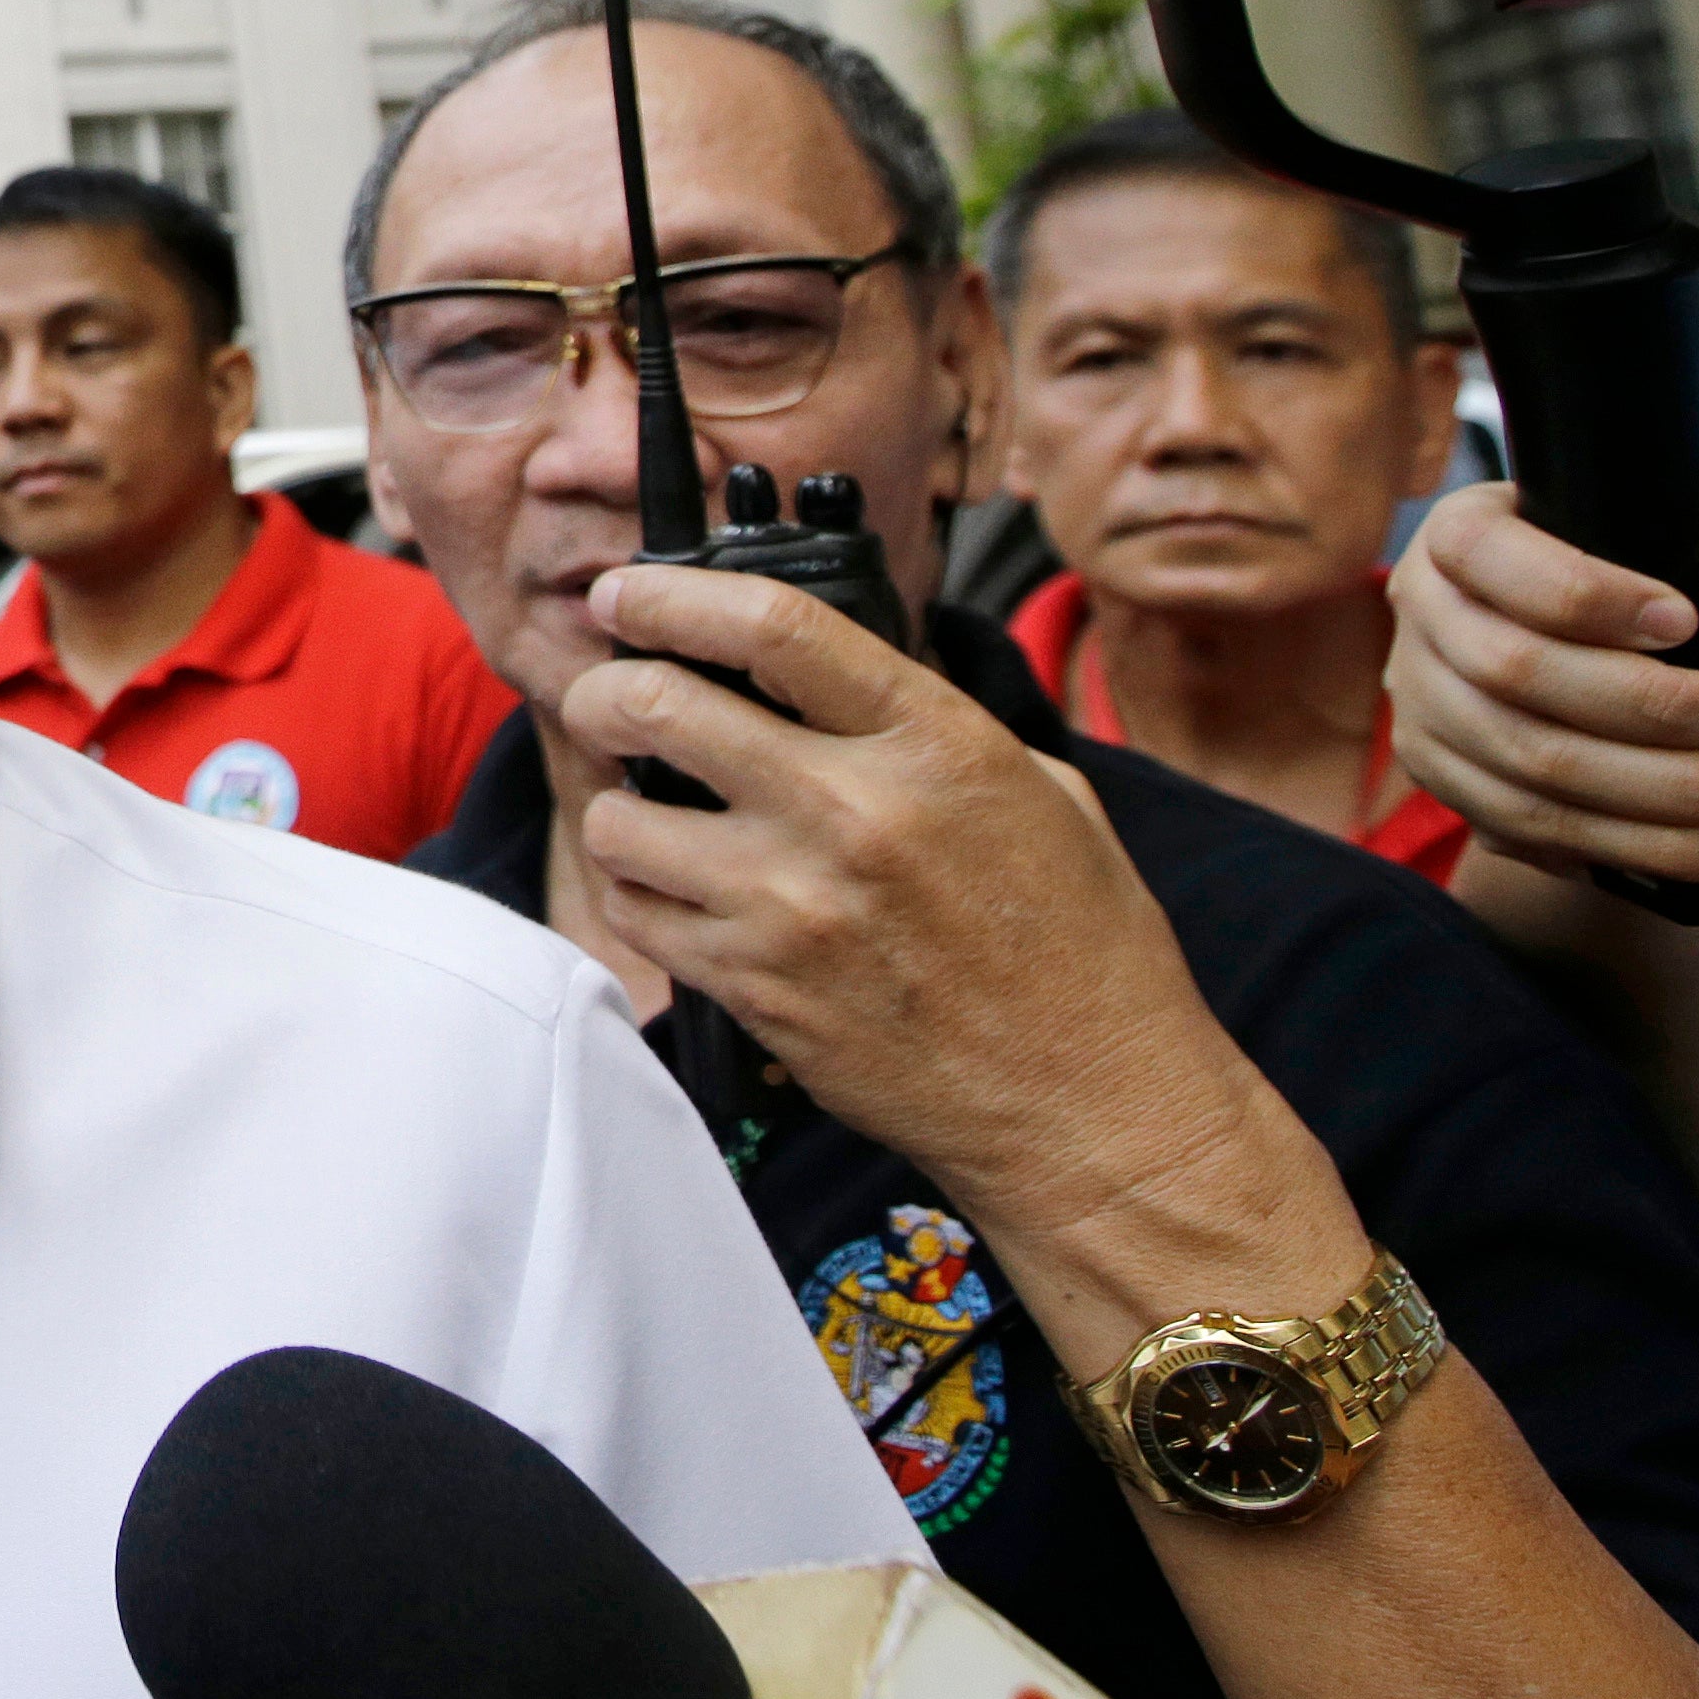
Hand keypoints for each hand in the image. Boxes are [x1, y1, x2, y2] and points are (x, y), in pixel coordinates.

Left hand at [566, 564, 1291, 1244]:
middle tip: (607, 697)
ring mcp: (795, 907)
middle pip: (660, 707)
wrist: (1091, 1107)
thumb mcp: (1040, 794)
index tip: (628, 591)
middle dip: (608, 690)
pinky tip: (675, 891)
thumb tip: (825, 678)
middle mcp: (853, 813)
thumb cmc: (1081, 951)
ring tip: (648, 813)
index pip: (775, 627)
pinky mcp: (759, 988)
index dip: (675, 596)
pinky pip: (638, 914)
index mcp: (934, 744)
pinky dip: (640, 894)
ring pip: (620, 822)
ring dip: (618, 809)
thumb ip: (928, 726)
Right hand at [1385, 480, 1698, 886]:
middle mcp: (1430, 613)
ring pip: (1528, 764)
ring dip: (1664, 791)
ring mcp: (1428, 706)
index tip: (1686, 623)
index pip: (1485, 554)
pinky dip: (1644, 846)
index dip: (1577, 595)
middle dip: (1651, 709)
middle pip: (1512, 670)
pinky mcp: (1454, 787)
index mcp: (1477, 526)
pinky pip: (1536, 831)